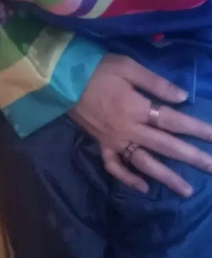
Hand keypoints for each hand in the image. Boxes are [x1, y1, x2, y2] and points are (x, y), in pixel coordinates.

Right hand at [69, 54, 211, 196]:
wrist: (60, 79)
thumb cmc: (96, 69)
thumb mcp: (127, 66)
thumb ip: (155, 82)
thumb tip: (183, 97)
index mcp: (137, 108)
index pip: (173, 120)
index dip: (197, 129)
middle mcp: (129, 129)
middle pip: (165, 146)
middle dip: (192, 157)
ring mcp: (114, 140)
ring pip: (144, 162)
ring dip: (166, 177)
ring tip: (187, 191)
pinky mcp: (101, 144)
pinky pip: (115, 166)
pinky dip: (129, 179)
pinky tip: (144, 187)